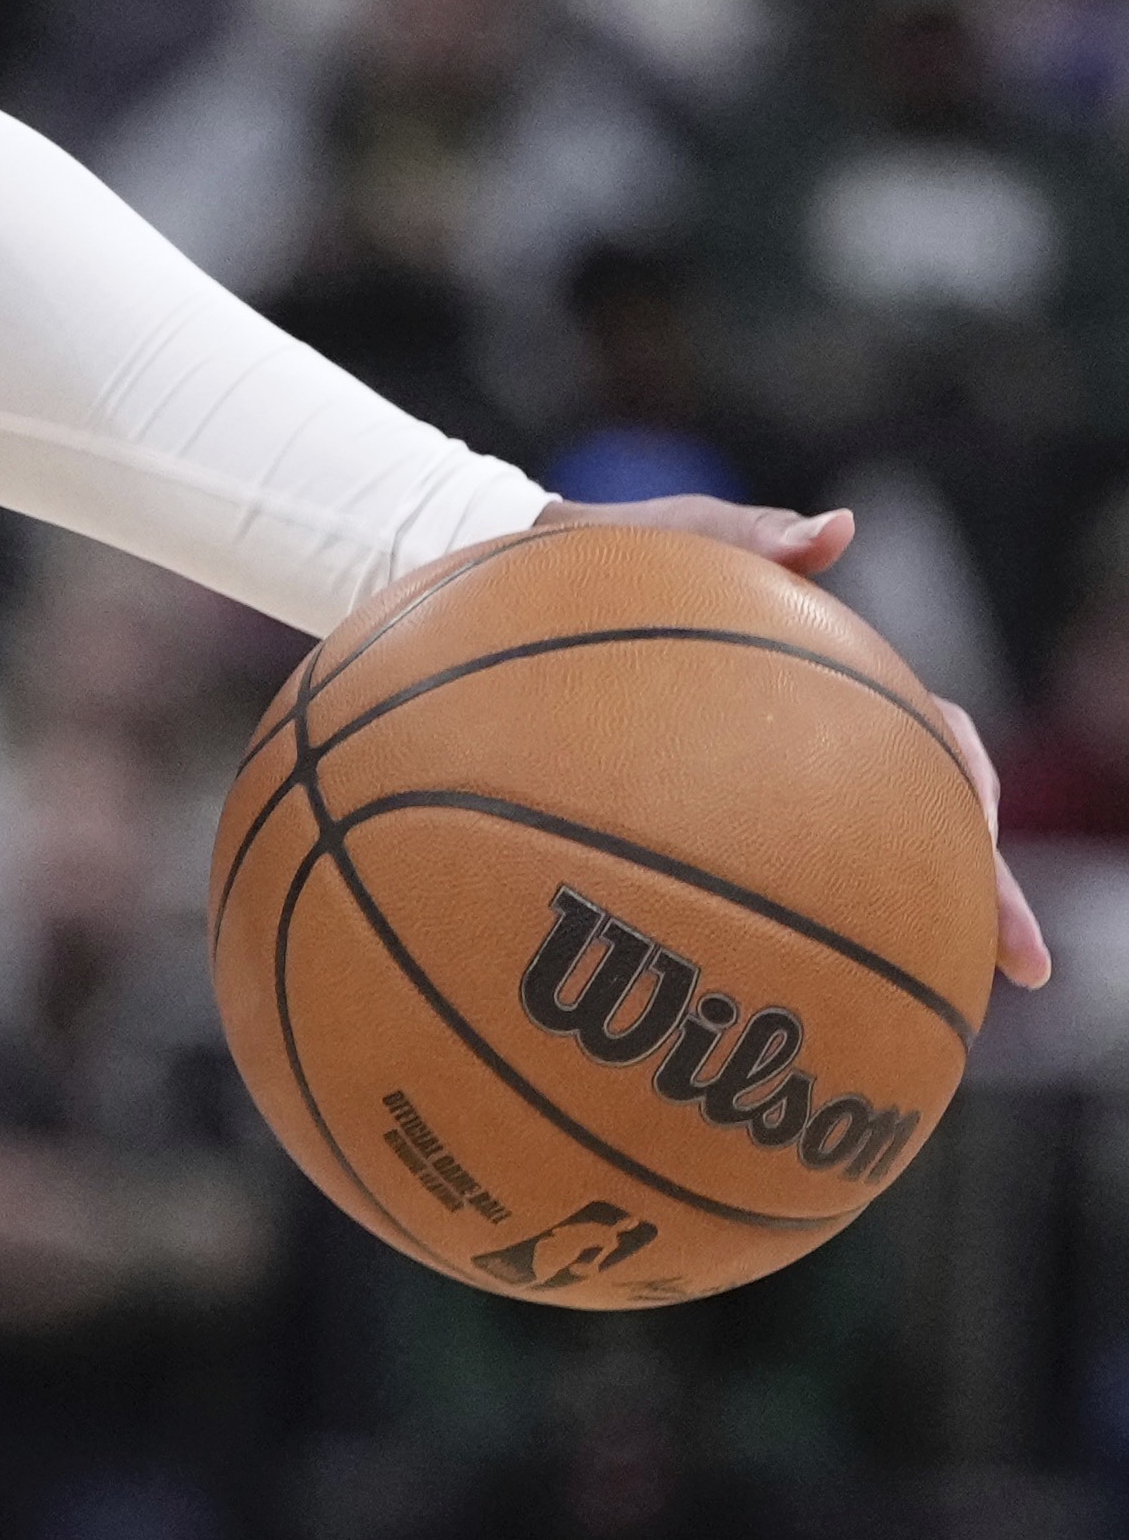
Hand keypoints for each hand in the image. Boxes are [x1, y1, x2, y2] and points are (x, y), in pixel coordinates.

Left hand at [544, 493, 1054, 991]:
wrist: (516, 584)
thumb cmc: (606, 553)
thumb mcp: (670, 536)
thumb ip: (747, 534)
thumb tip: (840, 529)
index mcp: (838, 682)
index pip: (941, 743)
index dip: (980, 795)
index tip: (992, 844)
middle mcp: (820, 742)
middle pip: (930, 825)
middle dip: (985, 896)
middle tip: (1023, 972)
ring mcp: (771, 783)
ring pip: (865, 868)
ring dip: (914, 935)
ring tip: (944, 1010)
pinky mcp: (708, 814)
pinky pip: (765, 879)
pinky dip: (792, 931)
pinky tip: (788, 990)